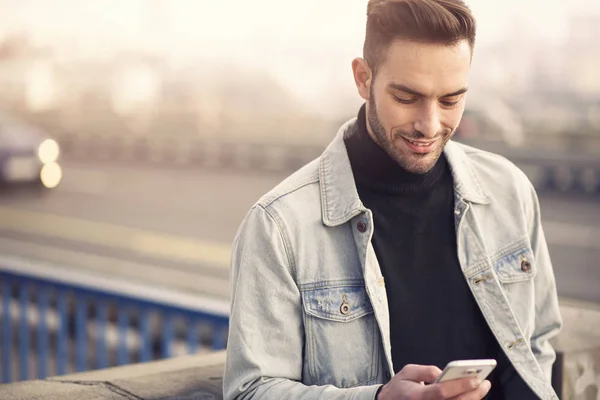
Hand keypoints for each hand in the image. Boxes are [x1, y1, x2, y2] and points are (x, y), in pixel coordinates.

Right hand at [377, 364, 491, 399]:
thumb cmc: (399, 388)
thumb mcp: (407, 372)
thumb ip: (425, 371)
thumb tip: (442, 373)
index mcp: (417, 396)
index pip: (442, 392)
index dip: (460, 385)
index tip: (475, 379)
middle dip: (473, 393)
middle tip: (484, 383)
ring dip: (472, 399)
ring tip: (481, 388)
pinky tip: (471, 395)